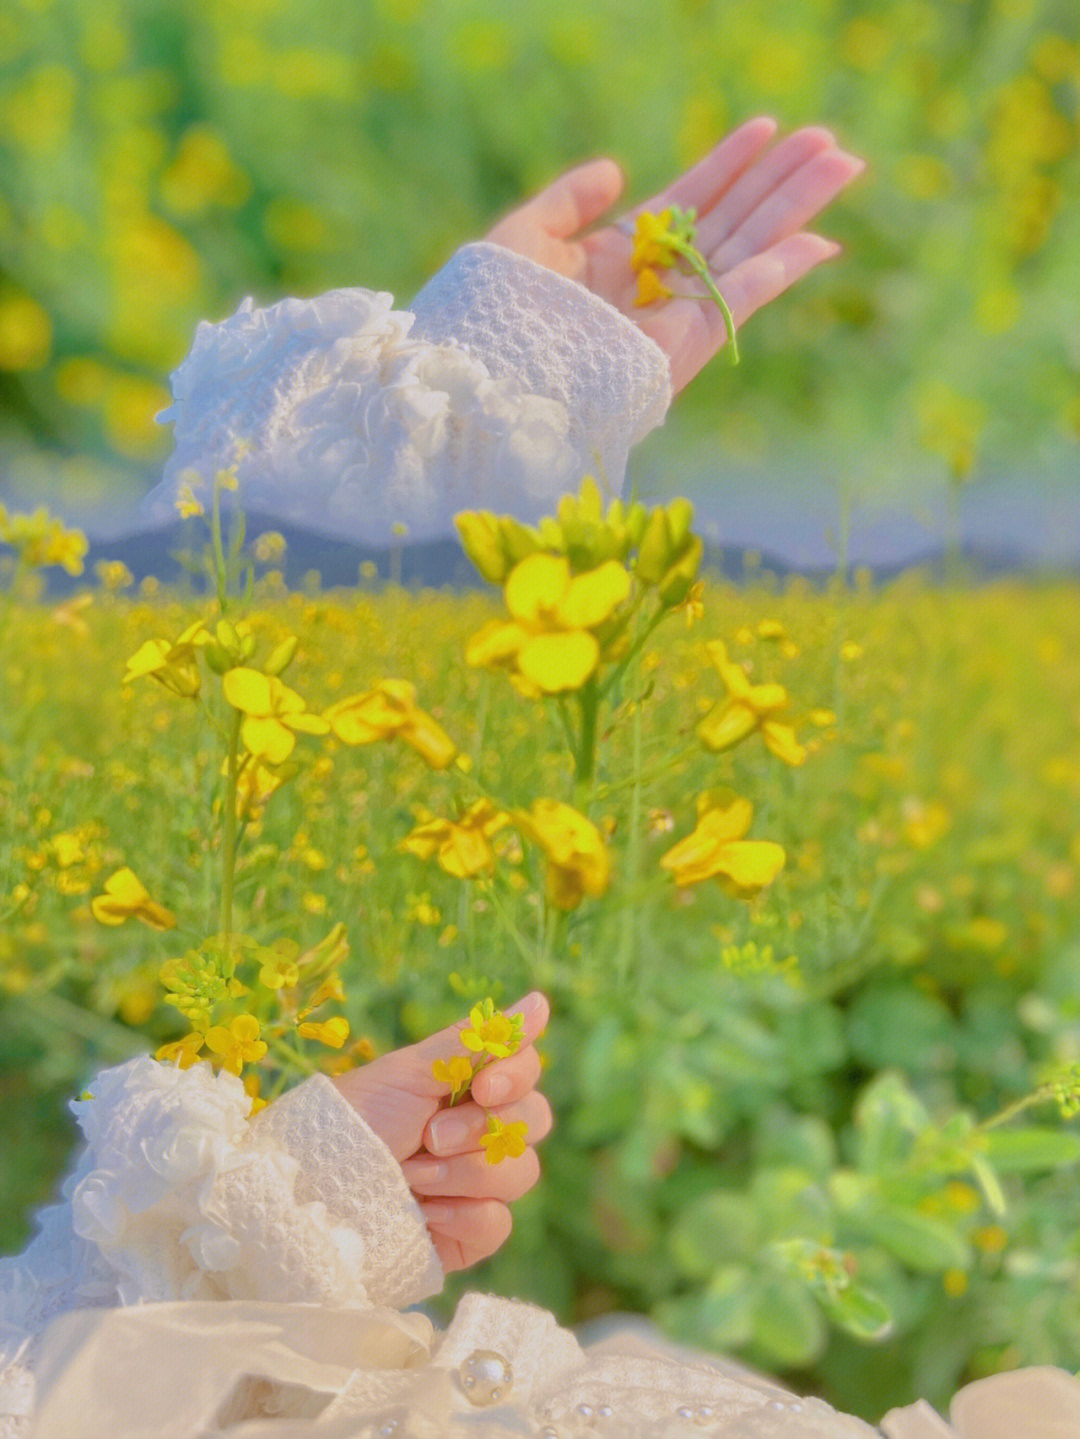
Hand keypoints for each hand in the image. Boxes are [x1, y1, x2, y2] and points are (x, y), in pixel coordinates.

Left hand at [331, 991, 550, 1272]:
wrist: (313, 1188)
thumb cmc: (358, 1117)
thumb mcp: (414, 1070)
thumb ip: (479, 1039)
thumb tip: (541, 1000)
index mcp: (470, 1086)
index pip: (528, 1071)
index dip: (516, 1077)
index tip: (480, 1085)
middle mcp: (482, 1132)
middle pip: (535, 1121)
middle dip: (480, 1128)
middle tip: (430, 1135)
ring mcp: (478, 1184)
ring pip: (520, 1172)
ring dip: (460, 1173)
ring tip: (410, 1175)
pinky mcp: (469, 1232)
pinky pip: (498, 1223)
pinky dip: (460, 1214)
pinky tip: (424, 1212)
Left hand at [485, 116, 864, 392]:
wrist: (500, 375)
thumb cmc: (500, 312)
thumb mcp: (527, 235)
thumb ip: (569, 200)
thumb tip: (616, 171)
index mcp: (621, 256)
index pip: (688, 201)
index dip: (727, 163)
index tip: (765, 127)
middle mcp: (657, 282)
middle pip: (732, 219)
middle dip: (779, 180)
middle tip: (827, 140)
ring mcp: (678, 311)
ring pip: (750, 248)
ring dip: (796, 206)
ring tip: (843, 162)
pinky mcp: (691, 341)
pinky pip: (744, 298)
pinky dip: (781, 270)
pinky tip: (820, 240)